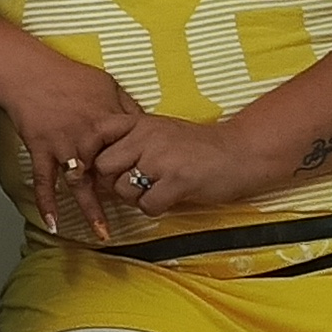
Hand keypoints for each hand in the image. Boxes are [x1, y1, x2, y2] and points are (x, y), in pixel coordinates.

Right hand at [4, 53, 147, 243]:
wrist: (29, 72)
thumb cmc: (67, 75)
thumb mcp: (106, 83)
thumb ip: (125, 105)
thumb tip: (142, 121)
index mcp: (105, 121)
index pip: (130, 149)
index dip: (142, 166)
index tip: (154, 182)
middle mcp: (86, 138)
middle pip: (108, 173)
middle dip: (120, 194)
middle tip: (135, 214)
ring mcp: (62, 147)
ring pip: (79, 185)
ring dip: (90, 210)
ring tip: (102, 232)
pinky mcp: (41, 150)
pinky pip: (44, 182)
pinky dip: (47, 204)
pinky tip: (54, 224)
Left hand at [84, 110, 258, 230]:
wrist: (242, 152)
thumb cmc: (199, 147)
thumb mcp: (161, 132)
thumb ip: (131, 143)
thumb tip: (96, 167)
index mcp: (141, 123)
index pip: (97, 133)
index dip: (89, 153)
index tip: (94, 168)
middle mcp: (147, 137)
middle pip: (103, 166)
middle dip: (113, 182)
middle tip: (134, 184)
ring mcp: (162, 158)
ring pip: (122, 189)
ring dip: (135, 198)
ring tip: (156, 190)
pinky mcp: (178, 180)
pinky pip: (147, 205)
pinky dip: (156, 208)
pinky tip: (170, 199)